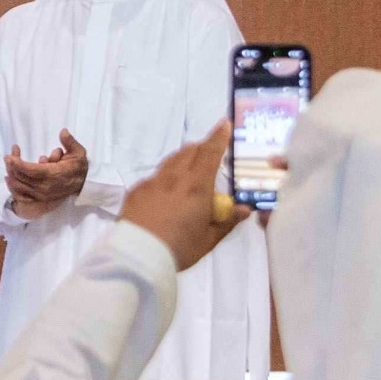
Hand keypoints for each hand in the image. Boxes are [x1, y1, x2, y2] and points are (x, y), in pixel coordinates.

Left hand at [4, 129, 88, 217]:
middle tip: (8, 157)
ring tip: (8, 166)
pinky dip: (14, 188)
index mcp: (53, 174)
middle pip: (22, 178)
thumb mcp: (79, 153)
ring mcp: (42, 195)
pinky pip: (23, 195)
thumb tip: (63, 131)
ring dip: (11, 176)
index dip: (18, 164)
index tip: (9, 156)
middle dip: (12, 167)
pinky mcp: (40, 199)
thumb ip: (70, 142)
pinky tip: (9, 179)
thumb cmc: (78, 167)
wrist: (83, 185)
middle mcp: (46, 187)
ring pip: (21, 187)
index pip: (31, 170)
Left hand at [121, 122, 245, 271]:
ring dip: (183, 160)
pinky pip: (154, 177)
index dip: (219, 137)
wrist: (136, 256)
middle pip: (189, 151)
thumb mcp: (208, 239)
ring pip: (170, 161)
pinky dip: (165, 178)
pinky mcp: (135, 191)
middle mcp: (173, 178)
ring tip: (189, 172)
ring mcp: (151, 183)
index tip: (224, 123)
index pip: (210, 153)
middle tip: (210, 152)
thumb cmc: (178, 249)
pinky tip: (166, 194)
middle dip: (202, 147)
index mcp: (196, 187)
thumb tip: (244, 208)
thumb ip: (227, 221)